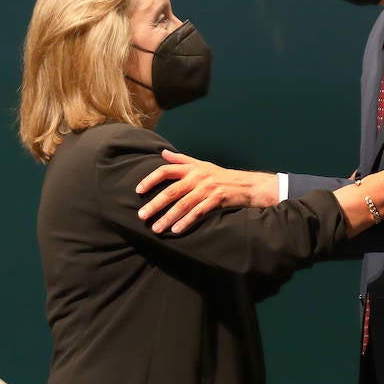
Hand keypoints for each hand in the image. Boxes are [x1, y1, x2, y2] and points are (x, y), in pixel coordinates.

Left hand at [135, 150, 277, 233]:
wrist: (245, 184)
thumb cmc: (220, 175)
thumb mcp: (201, 164)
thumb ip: (181, 159)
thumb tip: (163, 153)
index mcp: (191, 168)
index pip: (166, 171)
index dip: (150, 179)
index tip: (139, 190)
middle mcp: (197, 177)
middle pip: (171, 191)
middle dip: (155, 204)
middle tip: (142, 215)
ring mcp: (207, 188)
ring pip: (182, 205)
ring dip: (167, 217)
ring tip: (156, 228)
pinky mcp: (216, 200)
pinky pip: (198, 212)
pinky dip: (186, 221)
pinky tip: (176, 230)